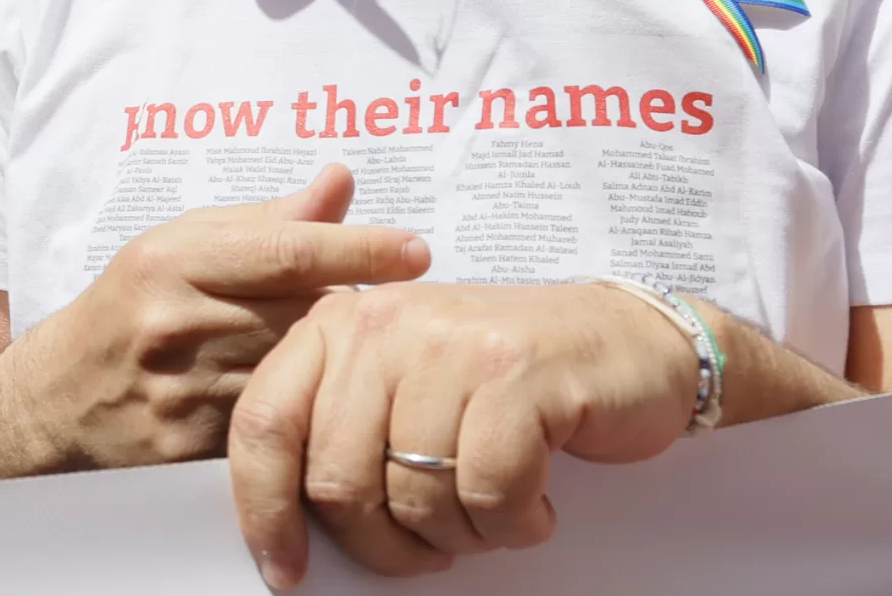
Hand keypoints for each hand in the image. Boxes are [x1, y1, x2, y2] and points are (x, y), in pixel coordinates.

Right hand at [0, 165, 428, 470]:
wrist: (55, 404)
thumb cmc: (129, 309)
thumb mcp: (180, 247)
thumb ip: (268, 222)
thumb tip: (341, 182)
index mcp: (173, 261)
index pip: (286, 252)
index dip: (358, 251)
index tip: (416, 251)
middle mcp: (178, 323)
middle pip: (302, 315)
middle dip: (349, 314)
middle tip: (387, 314)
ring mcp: (185, 392)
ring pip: (296, 375)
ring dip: (331, 367)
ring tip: (345, 360)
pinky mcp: (194, 450)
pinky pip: (276, 429)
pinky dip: (304, 414)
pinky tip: (313, 408)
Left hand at [229, 281, 698, 587]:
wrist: (628, 342)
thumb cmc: (504, 382)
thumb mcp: (402, 388)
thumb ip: (341, 435)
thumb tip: (286, 530)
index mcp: (336, 326)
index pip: (263, 422)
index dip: (264, 508)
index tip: (286, 569)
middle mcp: (381, 322)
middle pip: (336, 479)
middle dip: (383, 543)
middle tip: (430, 550)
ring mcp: (449, 344)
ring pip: (414, 496)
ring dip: (458, 537)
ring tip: (491, 515)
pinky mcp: (518, 374)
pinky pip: (488, 493)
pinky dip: (514, 523)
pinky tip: (534, 505)